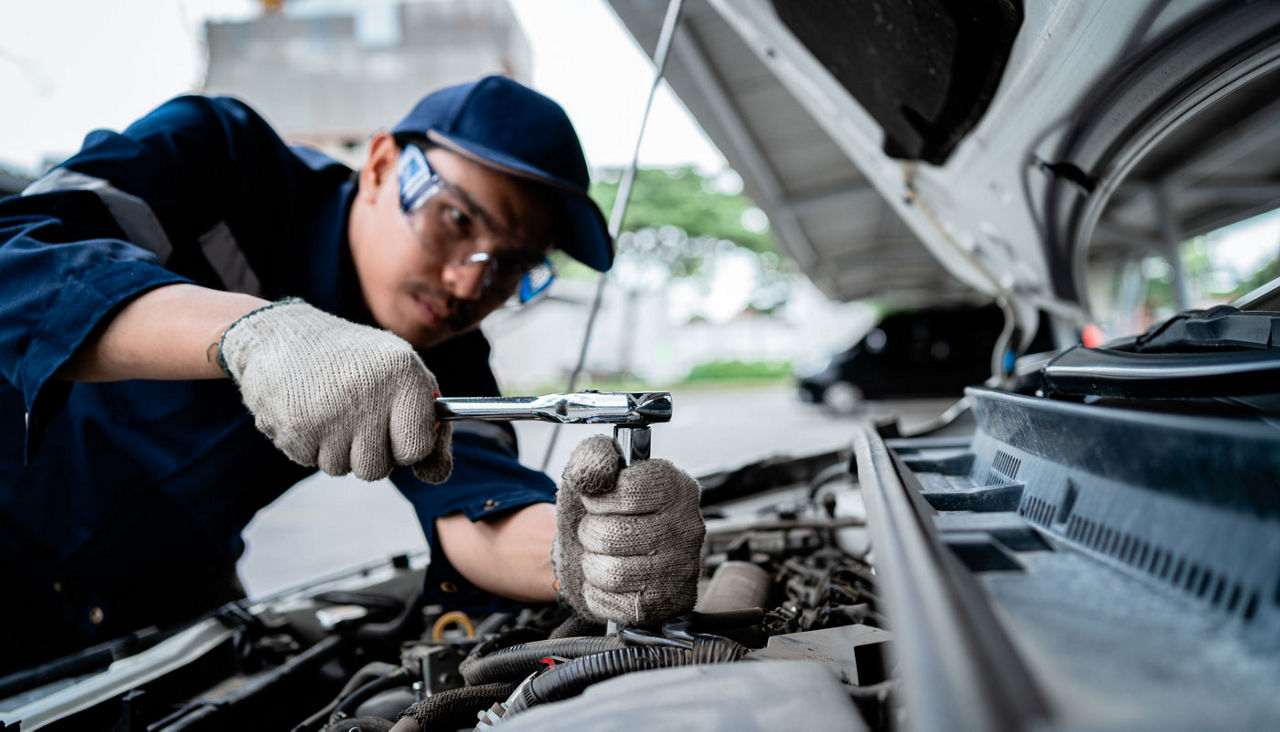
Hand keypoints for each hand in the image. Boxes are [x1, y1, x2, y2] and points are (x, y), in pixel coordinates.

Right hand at [218, 299, 451, 481]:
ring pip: (342, 469)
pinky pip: (310, 463)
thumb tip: (436, 476)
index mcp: (403, 373)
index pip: (417, 449)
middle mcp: (369, 392)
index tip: (396, 425)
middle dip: (368, 452)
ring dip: (336, 449)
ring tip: (330, 409)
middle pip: (377, 469)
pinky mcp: (294, 427)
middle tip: (356, 415)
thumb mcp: (402, 376)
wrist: (283, 336)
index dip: (406, 444)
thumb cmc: (355, 361)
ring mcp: (329, 412)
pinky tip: (307, 411)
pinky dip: (309, 444)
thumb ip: (429, 427)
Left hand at [552, 435, 703, 624]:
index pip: (628, 491)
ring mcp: (681, 568)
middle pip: (613, 535)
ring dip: (592, 564)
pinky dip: (597, 592)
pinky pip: (613, 602)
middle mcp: (687, 527)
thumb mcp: (594, 471)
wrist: (603, 551)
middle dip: (590, 533)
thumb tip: (599, 472)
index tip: (599, 501)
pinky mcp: (669, 603)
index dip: (599, 498)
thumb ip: (593, 457)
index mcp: (676, 486)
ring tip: (602, 555)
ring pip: (612, 573)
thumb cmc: (604, 510)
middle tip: (599, 530)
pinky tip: (609, 580)